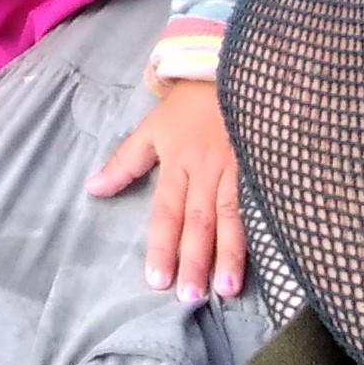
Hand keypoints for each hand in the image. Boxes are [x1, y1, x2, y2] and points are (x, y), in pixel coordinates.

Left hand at [88, 76, 248, 300]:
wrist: (226, 67)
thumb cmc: (188, 105)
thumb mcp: (152, 129)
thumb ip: (125, 162)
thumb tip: (92, 189)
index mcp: (178, 163)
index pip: (167, 212)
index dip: (162, 245)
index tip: (158, 280)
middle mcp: (206, 170)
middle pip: (198, 220)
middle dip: (194, 259)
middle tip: (189, 296)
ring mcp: (238, 167)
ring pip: (232, 216)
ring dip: (230, 253)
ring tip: (228, 288)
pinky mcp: (263, 163)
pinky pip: (263, 199)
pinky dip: (264, 227)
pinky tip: (271, 252)